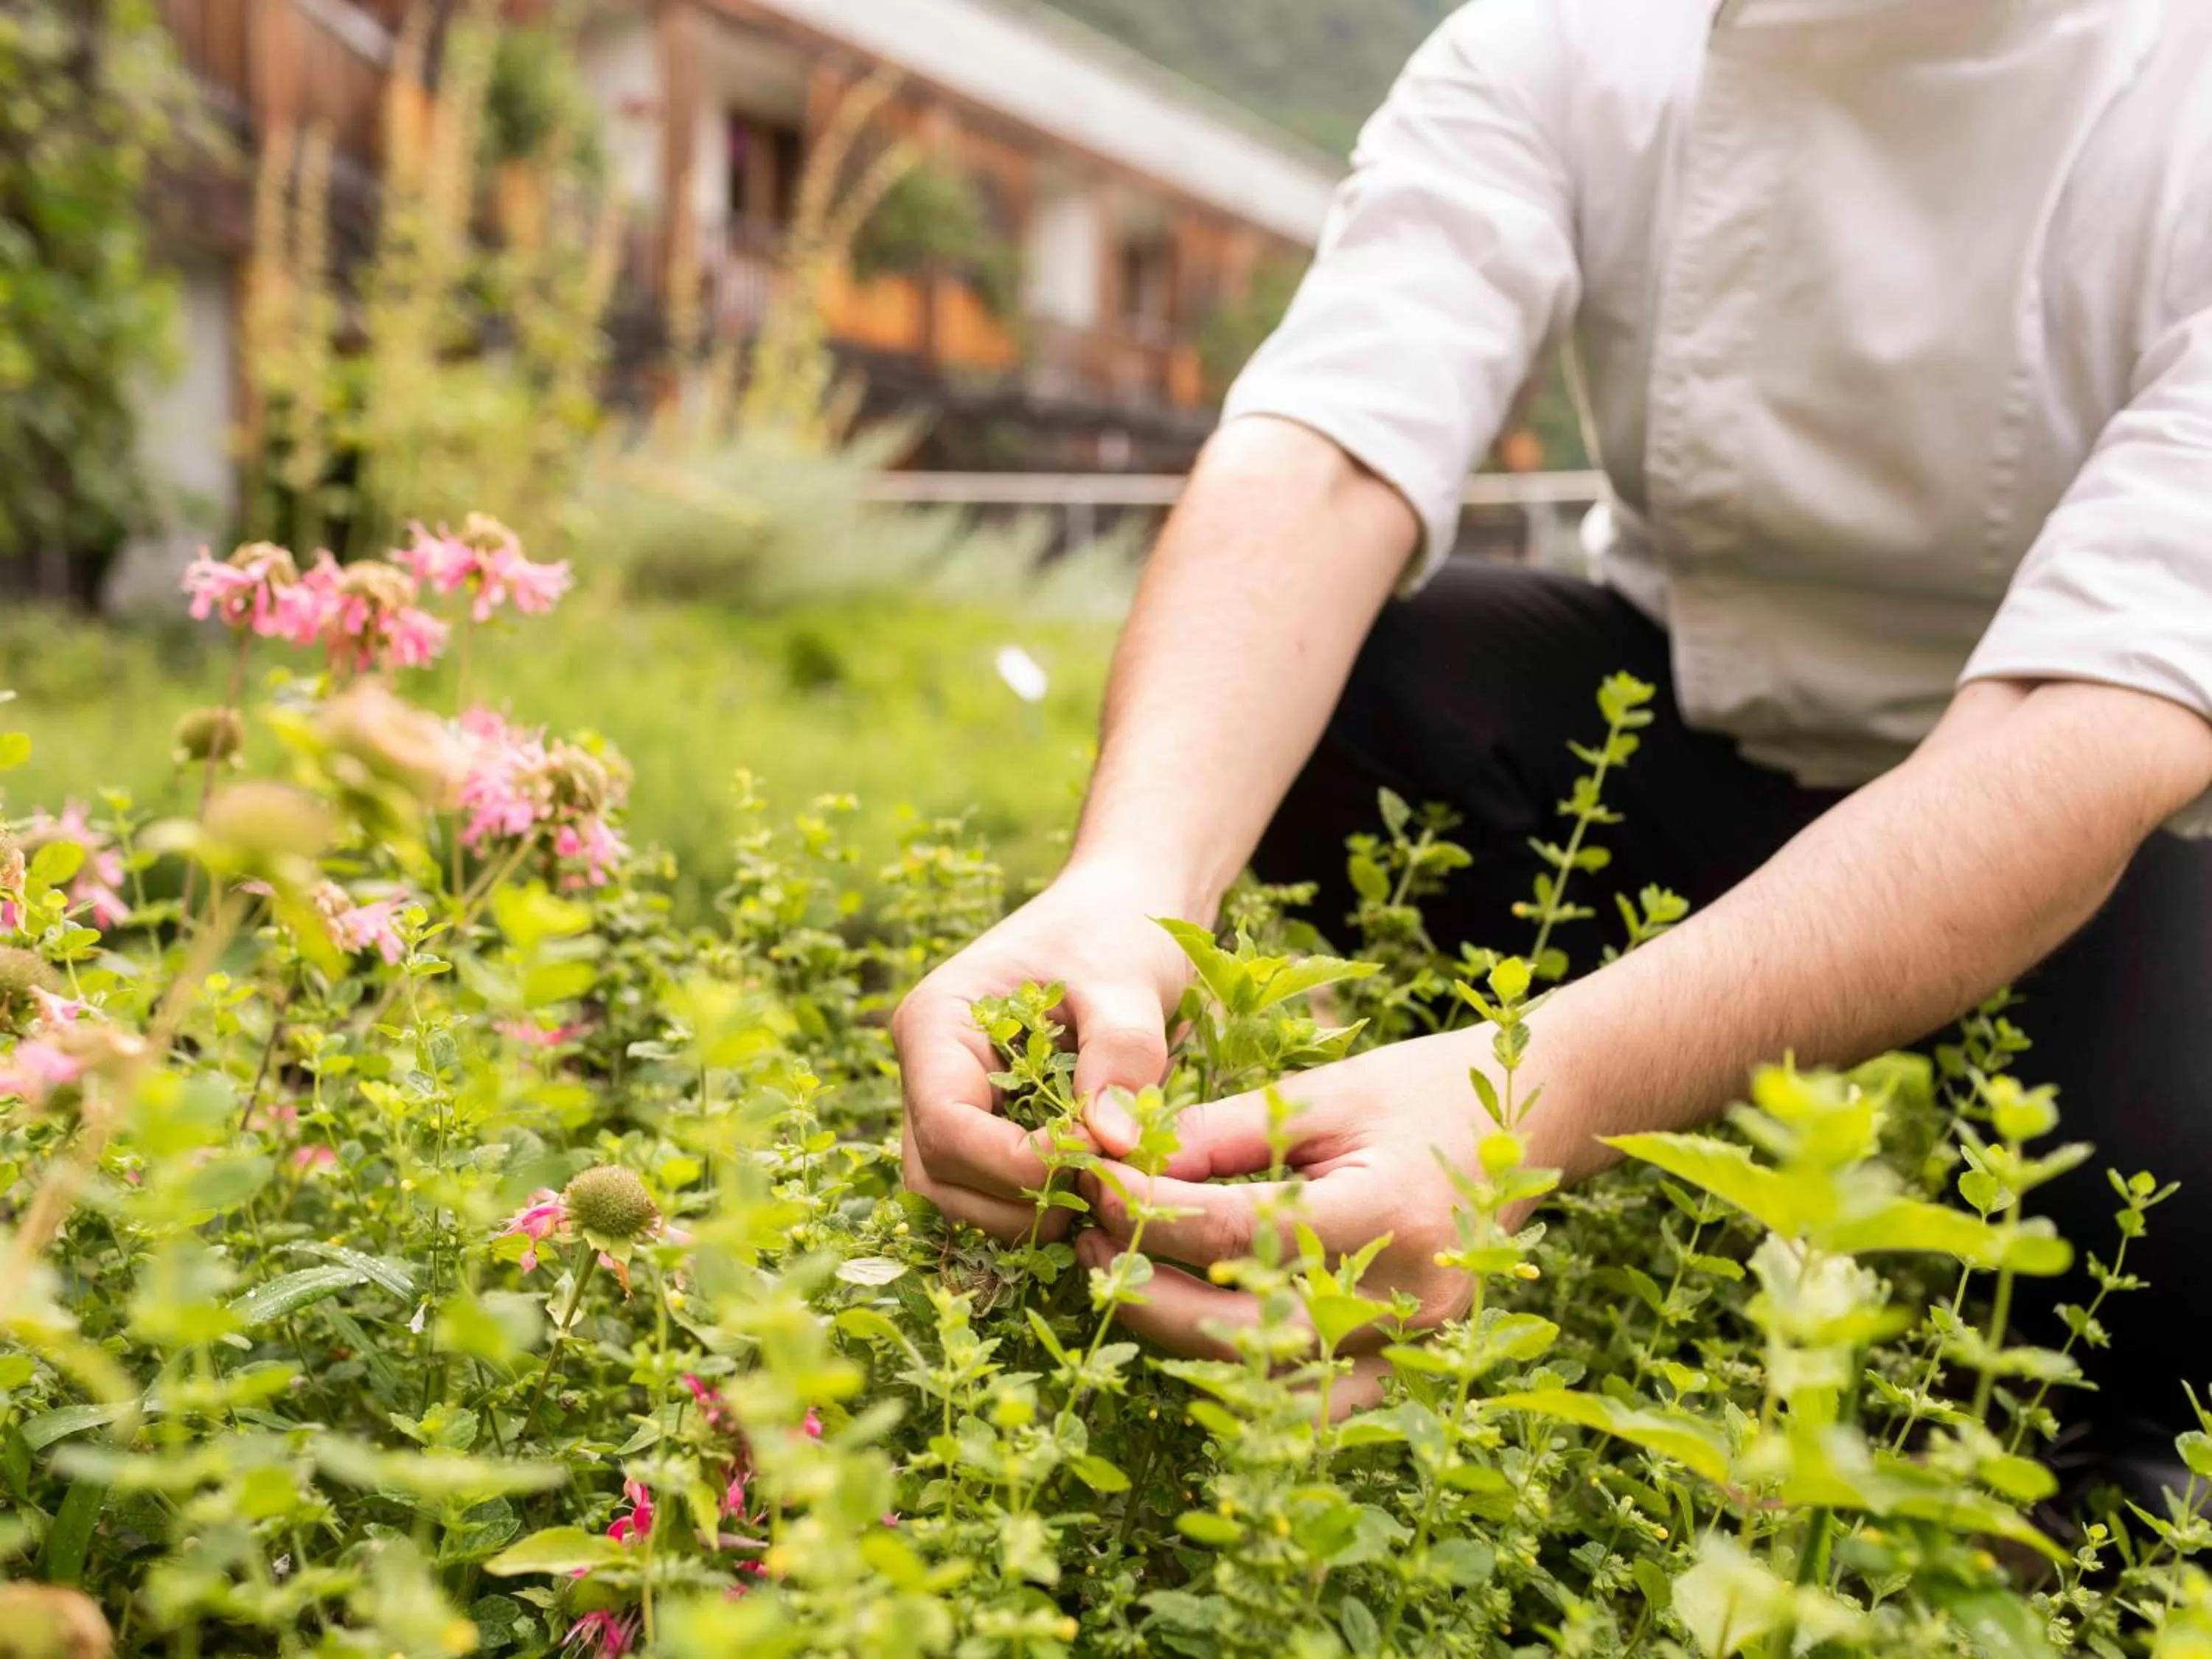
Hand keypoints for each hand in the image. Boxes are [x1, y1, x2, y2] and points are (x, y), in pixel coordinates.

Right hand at [894, 859, 1196, 1240]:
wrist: (1123, 908)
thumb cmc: (1116, 930)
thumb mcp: (1128, 984)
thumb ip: (1120, 1058)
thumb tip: (1110, 1144)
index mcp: (936, 1023)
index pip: (947, 1126)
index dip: (1015, 1163)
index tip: (1095, 1152)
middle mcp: (926, 1066)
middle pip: (938, 1174)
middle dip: (1014, 1199)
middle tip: (1100, 1186)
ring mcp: (949, 1095)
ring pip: (955, 1190)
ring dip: (1022, 1208)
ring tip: (1098, 1184)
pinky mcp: (982, 1116)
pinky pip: (985, 1181)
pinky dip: (1033, 1196)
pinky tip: (1090, 1178)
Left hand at [1077, 1028, 1541, 1354]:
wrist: (1527, 1122)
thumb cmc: (1419, 1093)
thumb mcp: (1320, 1095)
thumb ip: (1220, 1136)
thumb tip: (1119, 1166)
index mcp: (1385, 1216)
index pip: (1233, 1236)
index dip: (1145, 1213)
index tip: (1092, 1182)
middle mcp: (1405, 1303)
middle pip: (1237, 1332)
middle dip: (1140, 1287)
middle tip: (1085, 1239)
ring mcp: (1414, 1350)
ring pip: (1262, 1387)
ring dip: (1178, 1339)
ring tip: (1122, 1277)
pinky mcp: (1411, 1370)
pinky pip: (1307, 1405)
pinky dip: (1238, 1376)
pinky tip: (1191, 1318)